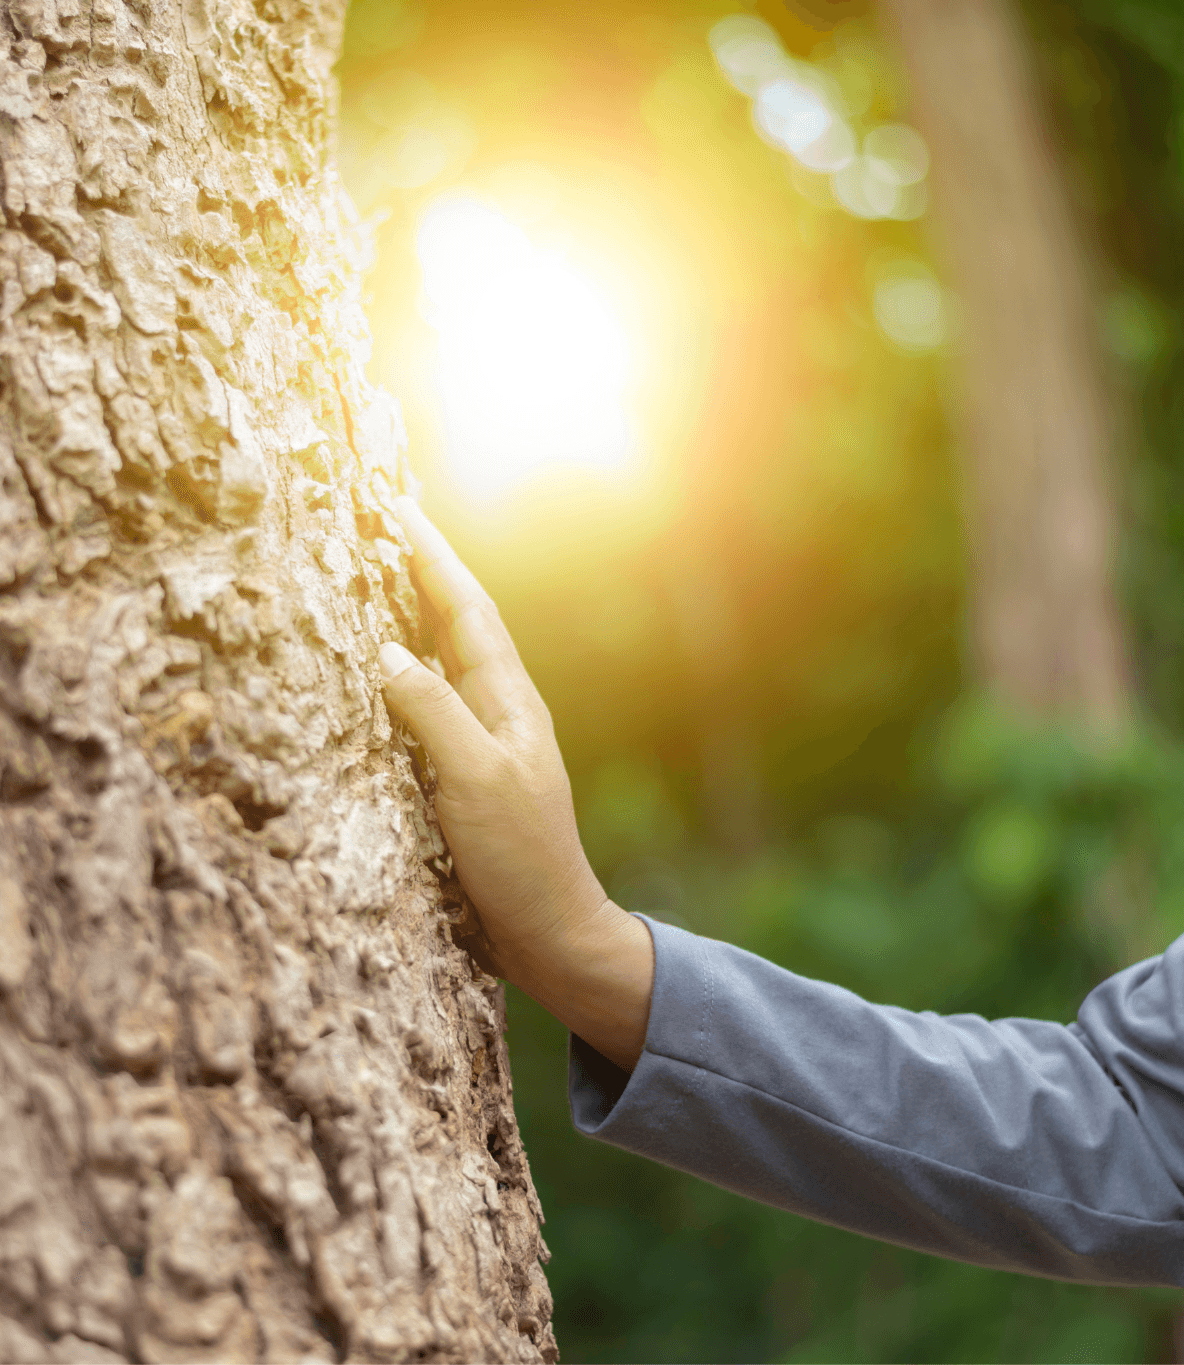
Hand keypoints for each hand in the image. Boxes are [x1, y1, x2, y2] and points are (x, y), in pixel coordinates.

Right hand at [377, 496, 653, 1069]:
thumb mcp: (476, 781)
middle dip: (422, 570)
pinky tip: (384, 677)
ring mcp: (485, 741)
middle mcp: (500, 710)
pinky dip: (407, 673)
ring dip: (415, 615)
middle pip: (458, 623)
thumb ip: (433, 715)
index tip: (394, 506)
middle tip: (383, 523)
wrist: (552, 929)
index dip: (431, 558)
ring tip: (378, 577)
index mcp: (508, 701)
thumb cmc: (521, 858)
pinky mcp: (467, 775)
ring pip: (445, 660)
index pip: (465, 611)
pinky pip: (432, 704)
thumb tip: (385, 652)